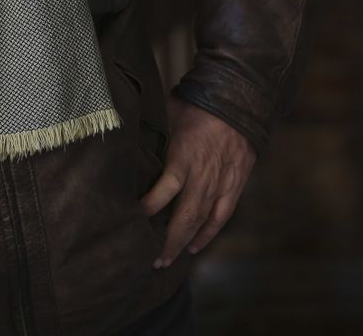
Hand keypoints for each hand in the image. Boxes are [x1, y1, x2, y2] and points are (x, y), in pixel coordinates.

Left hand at [139, 97, 256, 268]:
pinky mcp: (234, 187)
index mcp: (183, 157)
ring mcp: (220, 184)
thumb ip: (150, 132)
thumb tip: (122, 137)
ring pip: (200, 222)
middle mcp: (202, 176)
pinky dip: (207, 235)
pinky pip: (220, 217)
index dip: (147, 209)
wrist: (240, 102)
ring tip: (165, 260)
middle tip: (147, 258)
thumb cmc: (197, 104)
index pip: (163, 191)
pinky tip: (194, 247)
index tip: (129, 220)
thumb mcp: (167, 113)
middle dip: (164, 241)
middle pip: (183, 217)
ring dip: (182, 244)